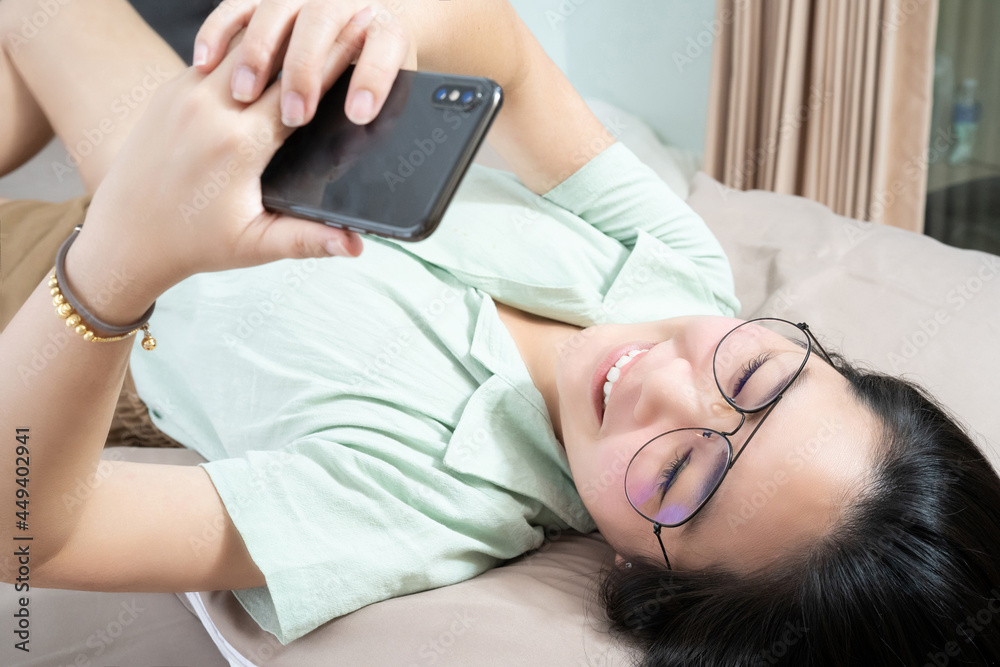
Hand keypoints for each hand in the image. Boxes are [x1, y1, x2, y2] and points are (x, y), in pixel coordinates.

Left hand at [72, 4, 418, 309]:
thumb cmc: (193, 243)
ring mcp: (184, 94)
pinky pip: (215, 55)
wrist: (125, 236)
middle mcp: (209, 109)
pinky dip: (246, 49)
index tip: (365, 45)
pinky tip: (272, 47)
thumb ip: (309, 241)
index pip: (299, 91)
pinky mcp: (170, 91)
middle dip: (315, 42)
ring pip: (241, 46)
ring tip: (313, 32)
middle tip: (350, 24)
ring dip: (279, 39)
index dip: (336, 65)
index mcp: (237, 146)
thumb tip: (357, 247)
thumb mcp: (255, 246)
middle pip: (274, 57)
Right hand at [193, 0, 417, 127]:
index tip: (359, 114)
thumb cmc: (377, 64)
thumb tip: (363, 151)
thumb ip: (380, 105)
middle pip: (320, 23)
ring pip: (274, 11)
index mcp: (387, 29)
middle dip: (305, 70)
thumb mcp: (387, 81)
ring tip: (246, 94)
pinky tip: (205, 64)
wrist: (370, 19)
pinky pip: (236, 7)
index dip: (373, 78)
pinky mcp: (265, 1)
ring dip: (259, 53)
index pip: (383, 47)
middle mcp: (344, 3)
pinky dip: (219, 31)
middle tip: (296, 114)